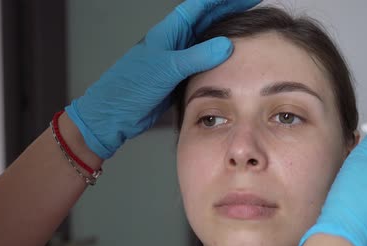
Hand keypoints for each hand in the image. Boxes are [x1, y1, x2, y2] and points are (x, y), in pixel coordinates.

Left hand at [65, 0, 261, 158]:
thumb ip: (197, 56)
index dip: (223, 0)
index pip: (200, 7)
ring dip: (224, 31)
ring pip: (205, 39)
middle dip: (228, 9)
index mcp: (169, 32)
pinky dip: (217, 57)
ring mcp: (176, 59)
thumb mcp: (167, 69)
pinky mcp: (177, 77)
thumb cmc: (130, 87)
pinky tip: (228, 58)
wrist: (114, 114)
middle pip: (206, 18)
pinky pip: (202, 61)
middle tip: (252, 4)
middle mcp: (174, 42)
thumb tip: (227, 44)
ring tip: (246, 26)